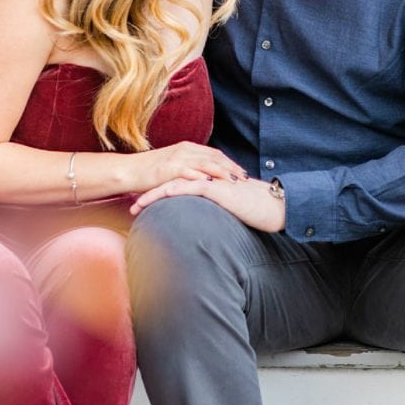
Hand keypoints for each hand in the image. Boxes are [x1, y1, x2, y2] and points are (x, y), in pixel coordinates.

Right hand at [130, 140, 249, 189]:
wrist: (127, 170)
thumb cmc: (148, 172)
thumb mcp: (171, 167)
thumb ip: (187, 169)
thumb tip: (202, 179)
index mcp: (186, 148)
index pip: (214, 154)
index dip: (229, 162)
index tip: (242, 172)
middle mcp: (184, 149)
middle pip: (214, 157)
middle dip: (231, 167)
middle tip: (246, 177)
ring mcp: (177, 158)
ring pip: (206, 163)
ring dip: (223, 172)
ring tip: (236, 181)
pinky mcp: (169, 168)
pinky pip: (190, 172)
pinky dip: (203, 178)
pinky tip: (214, 185)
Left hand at [130, 175, 286, 233]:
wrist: (275, 207)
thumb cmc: (256, 211)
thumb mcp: (229, 212)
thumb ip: (213, 213)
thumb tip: (201, 227)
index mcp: (208, 182)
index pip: (176, 184)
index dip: (157, 193)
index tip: (140, 204)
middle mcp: (206, 178)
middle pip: (169, 182)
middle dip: (148, 193)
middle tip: (129, 206)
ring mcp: (210, 181)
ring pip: (172, 184)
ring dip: (151, 196)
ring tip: (134, 207)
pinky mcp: (215, 187)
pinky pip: (186, 188)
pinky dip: (168, 193)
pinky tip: (155, 200)